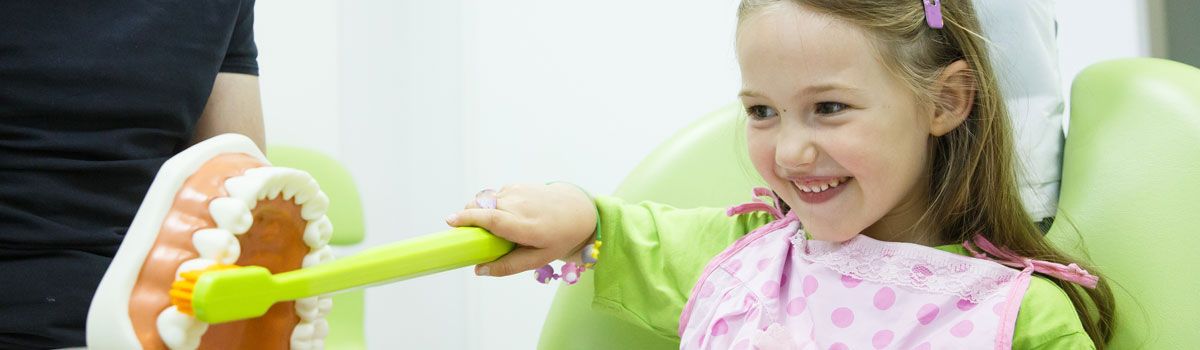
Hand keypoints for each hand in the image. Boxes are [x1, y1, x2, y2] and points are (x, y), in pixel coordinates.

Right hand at [446, 183, 596, 276]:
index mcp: (524, 226)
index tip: (450, 222)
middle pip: (480, 206)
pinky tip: (506, 214)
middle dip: (467, 216)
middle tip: (465, 232)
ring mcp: (518, 192)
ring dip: (479, 211)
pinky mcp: (516, 185)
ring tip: (492, 226)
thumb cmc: (558, 238)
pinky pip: (494, 195)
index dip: (468, 219)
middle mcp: (519, 205)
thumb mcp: (538, 259)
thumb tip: (479, 270)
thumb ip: (508, 266)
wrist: (578, 210)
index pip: (490, 219)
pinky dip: (492, 205)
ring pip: (484, 199)